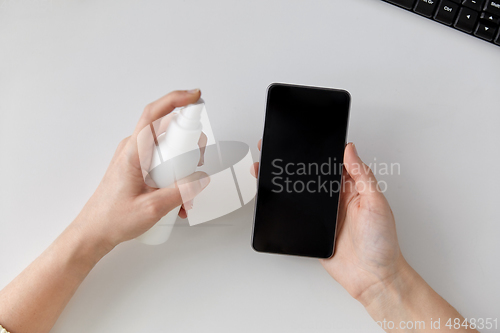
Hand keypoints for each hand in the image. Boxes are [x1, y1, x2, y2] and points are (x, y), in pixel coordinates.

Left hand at [71, 89, 209, 252]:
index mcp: (132, 152)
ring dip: (183, 165)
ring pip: (168, 148)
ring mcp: (136, 158)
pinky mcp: (139, 168)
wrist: (94, 232)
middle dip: (189, 144)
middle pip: (167, 131)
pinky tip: (178, 199)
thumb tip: (201, 178)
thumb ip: (181, 192)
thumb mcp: (152, 208)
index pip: (154, 114)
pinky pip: (163, 162)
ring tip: (186, 189)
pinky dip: (175, 176)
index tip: (195, 97)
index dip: (176, 100)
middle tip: (198, 161)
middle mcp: (133, 150)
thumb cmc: (112, 219)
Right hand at [252, 141, 405, 306]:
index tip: (305, 139)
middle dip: (295, 164)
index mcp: (353, 189)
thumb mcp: (377, 203)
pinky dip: (284, 207)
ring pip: (301, 194)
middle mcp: (337, 200)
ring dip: (286, 183)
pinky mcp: (314, 231)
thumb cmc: (382, 243)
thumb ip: (363, 176)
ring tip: (268, 170)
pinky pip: (296, 215)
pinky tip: (275, 198)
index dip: (319, 151)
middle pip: (312, 177)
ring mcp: (324, 216)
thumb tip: (350, 150)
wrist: (373, 278)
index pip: (333, 164)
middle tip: (277, 151)